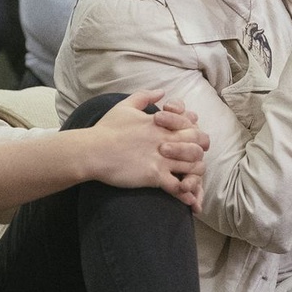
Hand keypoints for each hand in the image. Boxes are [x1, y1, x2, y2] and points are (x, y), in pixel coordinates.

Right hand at [86, 91, 210, 210]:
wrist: (91, 151)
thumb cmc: (106, 129)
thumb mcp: (125, 106)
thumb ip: (145, 96)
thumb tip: (161, 91)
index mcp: (161, 124)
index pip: (192, 125)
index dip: (195, 133)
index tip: (191, 141)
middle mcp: (165, 140)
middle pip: (197, 145)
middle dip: (199, 153)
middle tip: (194, 161)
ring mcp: (161, 159)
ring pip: (193, 166)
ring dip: (195, 174)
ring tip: (191, 179)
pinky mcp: (154, 176)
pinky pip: (178, 187)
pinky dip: (185, 194)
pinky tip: (187, 200)